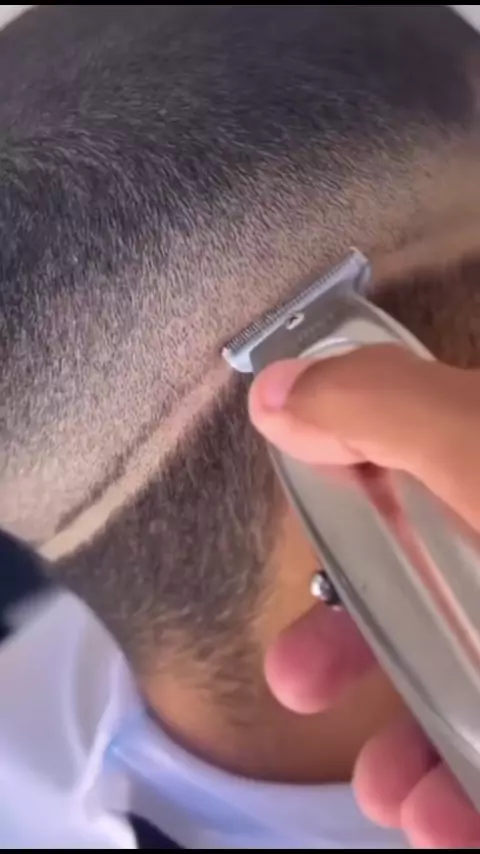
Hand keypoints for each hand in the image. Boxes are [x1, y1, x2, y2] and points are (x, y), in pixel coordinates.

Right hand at [249, 344, 479, 848]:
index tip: (313, 515)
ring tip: (389, 792)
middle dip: (355, 642)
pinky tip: (437, 820)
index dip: (359, 483)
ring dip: (410, 747)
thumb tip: (276, 388)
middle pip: (433, 588)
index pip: (418, 462)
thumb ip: (379, 404)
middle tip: (296, 673)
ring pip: (467, 684)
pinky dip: (464, 801)